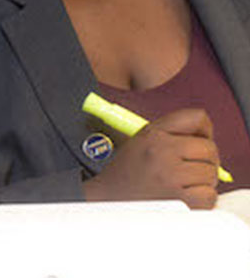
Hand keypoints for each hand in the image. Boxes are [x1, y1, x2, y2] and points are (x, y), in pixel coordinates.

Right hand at [83, 107, 219, 208]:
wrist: (108, 199)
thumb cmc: (126, 172)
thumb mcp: (141, 139)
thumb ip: (170, 132)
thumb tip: (206, 134)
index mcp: (153, 133)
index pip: (196, 118)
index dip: (204, 130)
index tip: (201, 139)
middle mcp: (162, 151)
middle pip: (209, 149)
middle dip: (207, 159)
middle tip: (194, 167)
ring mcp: (171, 176)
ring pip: (211, 173)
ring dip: (204, 181)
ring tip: (186, 183)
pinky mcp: (180, 201)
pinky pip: (210, 195)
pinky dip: (204, 198)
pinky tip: (186, 196)